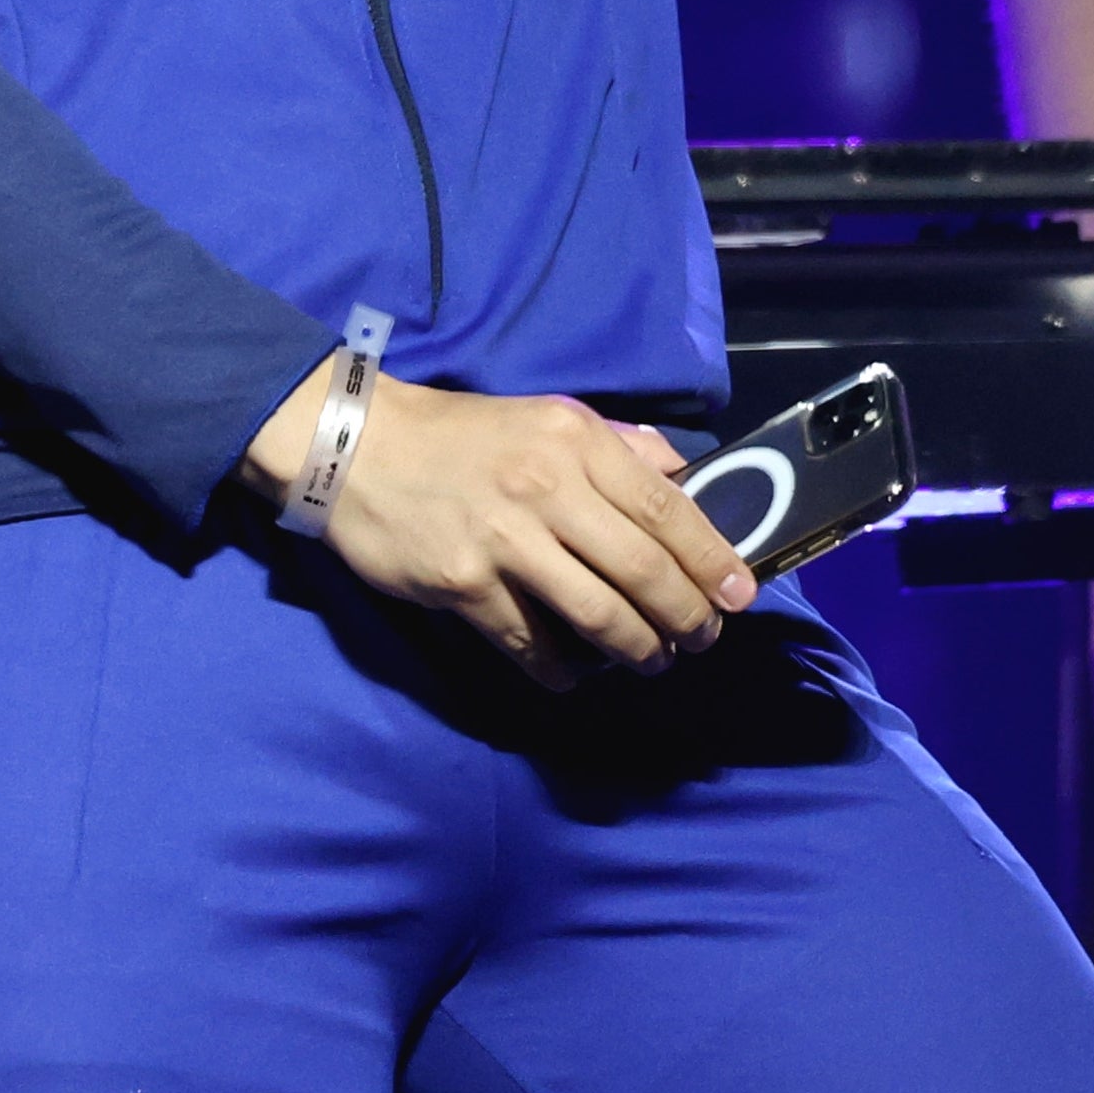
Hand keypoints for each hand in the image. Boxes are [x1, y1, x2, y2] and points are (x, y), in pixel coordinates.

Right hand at [249, 368, 756, 687]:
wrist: (354, 446)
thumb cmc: (460, 434)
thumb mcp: (543, 415)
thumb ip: (615, 444)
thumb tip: (681, 474)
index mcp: (573, 441)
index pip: (666, 509)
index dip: (711, 559)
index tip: (739, 596)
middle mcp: (545, 488)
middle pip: (643, 571)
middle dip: (686, 618)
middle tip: (697, 638)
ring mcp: (503, 541)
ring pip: (599, 616)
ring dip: (638, 650)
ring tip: (649, 660)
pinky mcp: (463, 585)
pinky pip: (532, 644)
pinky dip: (563, 671)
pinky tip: (574, 676)